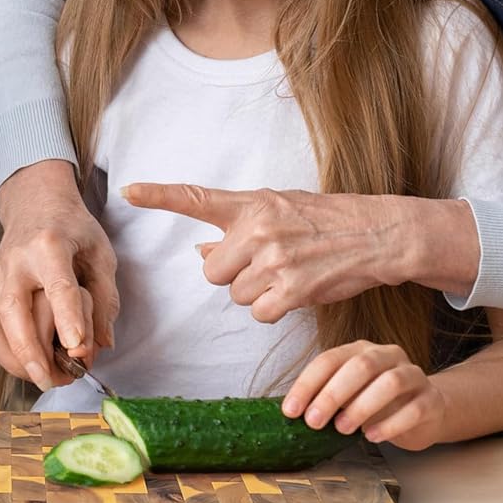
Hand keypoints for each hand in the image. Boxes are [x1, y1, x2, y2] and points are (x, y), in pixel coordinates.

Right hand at [0, 160, 119, 389]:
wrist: (36, 204)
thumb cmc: (73, 231)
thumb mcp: (101, 254)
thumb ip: (106, 299)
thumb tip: (101, 345)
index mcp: (50, 245)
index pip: (58, 287)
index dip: (68, 320)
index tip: (77, 350)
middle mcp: (16, 260)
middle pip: (15, 312)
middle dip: (32, 353)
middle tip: (56, 381)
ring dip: (16, 361)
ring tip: (44, 378)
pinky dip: (6, 355)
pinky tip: (28, 365)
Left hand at [122, 183, 476, 317]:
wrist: (375, 233)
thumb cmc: (323, 220)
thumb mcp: (278, 211)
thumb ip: (238, 229)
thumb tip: (201, 249)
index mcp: (251, 204)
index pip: (196, 197)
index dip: (159, 195)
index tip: (128, 190)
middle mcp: (258, 228)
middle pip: (212, 270)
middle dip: (232, 274)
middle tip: (264, 263)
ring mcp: (274, 259)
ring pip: (237, 294)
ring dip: (256, 292)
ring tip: (287, 272)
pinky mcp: (292, 289)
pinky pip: (260, 312)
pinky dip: (274, 309)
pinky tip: (296, 290)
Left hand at [282, 340, 447, 449]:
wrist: (427, 410)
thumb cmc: (379, 403)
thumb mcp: (350, 395)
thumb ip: (327, 397)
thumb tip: (294, 413)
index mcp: (361, 349)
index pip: (330, 359)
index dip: (307, 384)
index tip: (291, 411)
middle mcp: (388, 355)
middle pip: (360, 366)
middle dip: (332, 394)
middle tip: (314, 421)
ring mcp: (413, 374)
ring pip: (389, 382)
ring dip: (361, 406)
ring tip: (342, 429)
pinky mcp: (431, 399)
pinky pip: (413, 409)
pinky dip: (390, 424)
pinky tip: (372, 436)